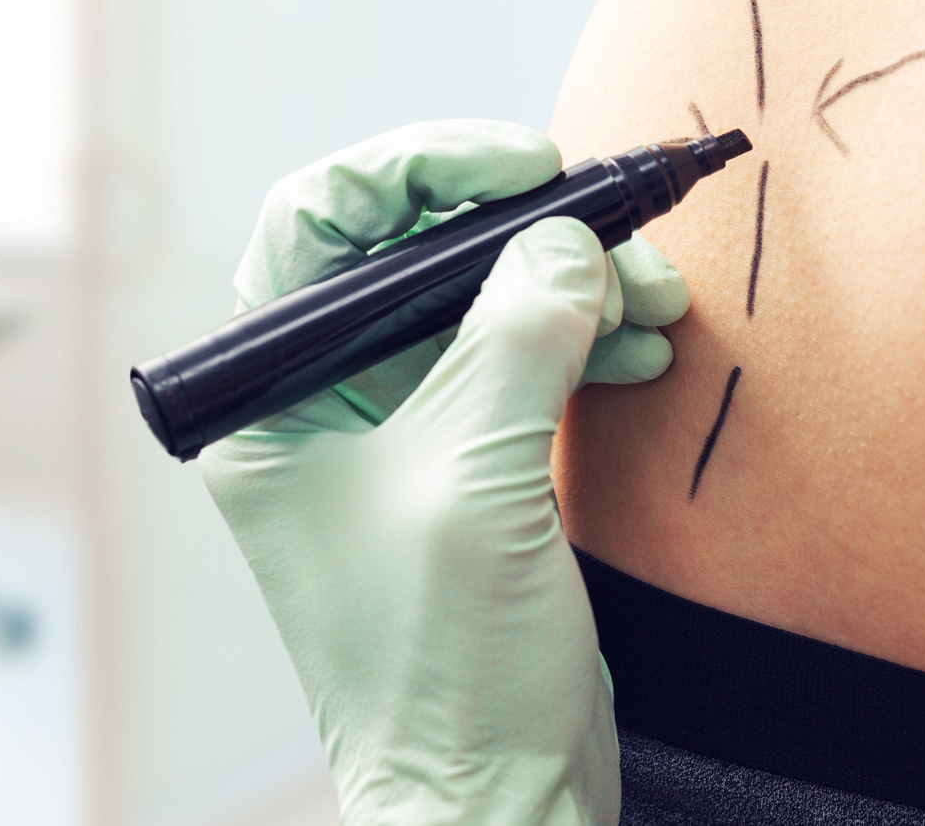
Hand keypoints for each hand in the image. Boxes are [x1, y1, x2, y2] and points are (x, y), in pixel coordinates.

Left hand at [201, 120, 688, 824]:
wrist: (490, 801)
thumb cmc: (439, 669)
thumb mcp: (473, 477)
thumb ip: (515, 337)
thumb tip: (568, 242)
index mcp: (270, 399)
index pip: (319, 223)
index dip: (419, 168)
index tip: (525, 162)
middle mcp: (317, 406)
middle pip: (410, 255)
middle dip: (520, 230)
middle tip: (613, 225)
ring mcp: (391, 439)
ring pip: (478, 305)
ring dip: (570, 286)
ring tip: (654, 298)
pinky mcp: (461, 474)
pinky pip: (517, 365)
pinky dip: (581, 342)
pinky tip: (641, 343)